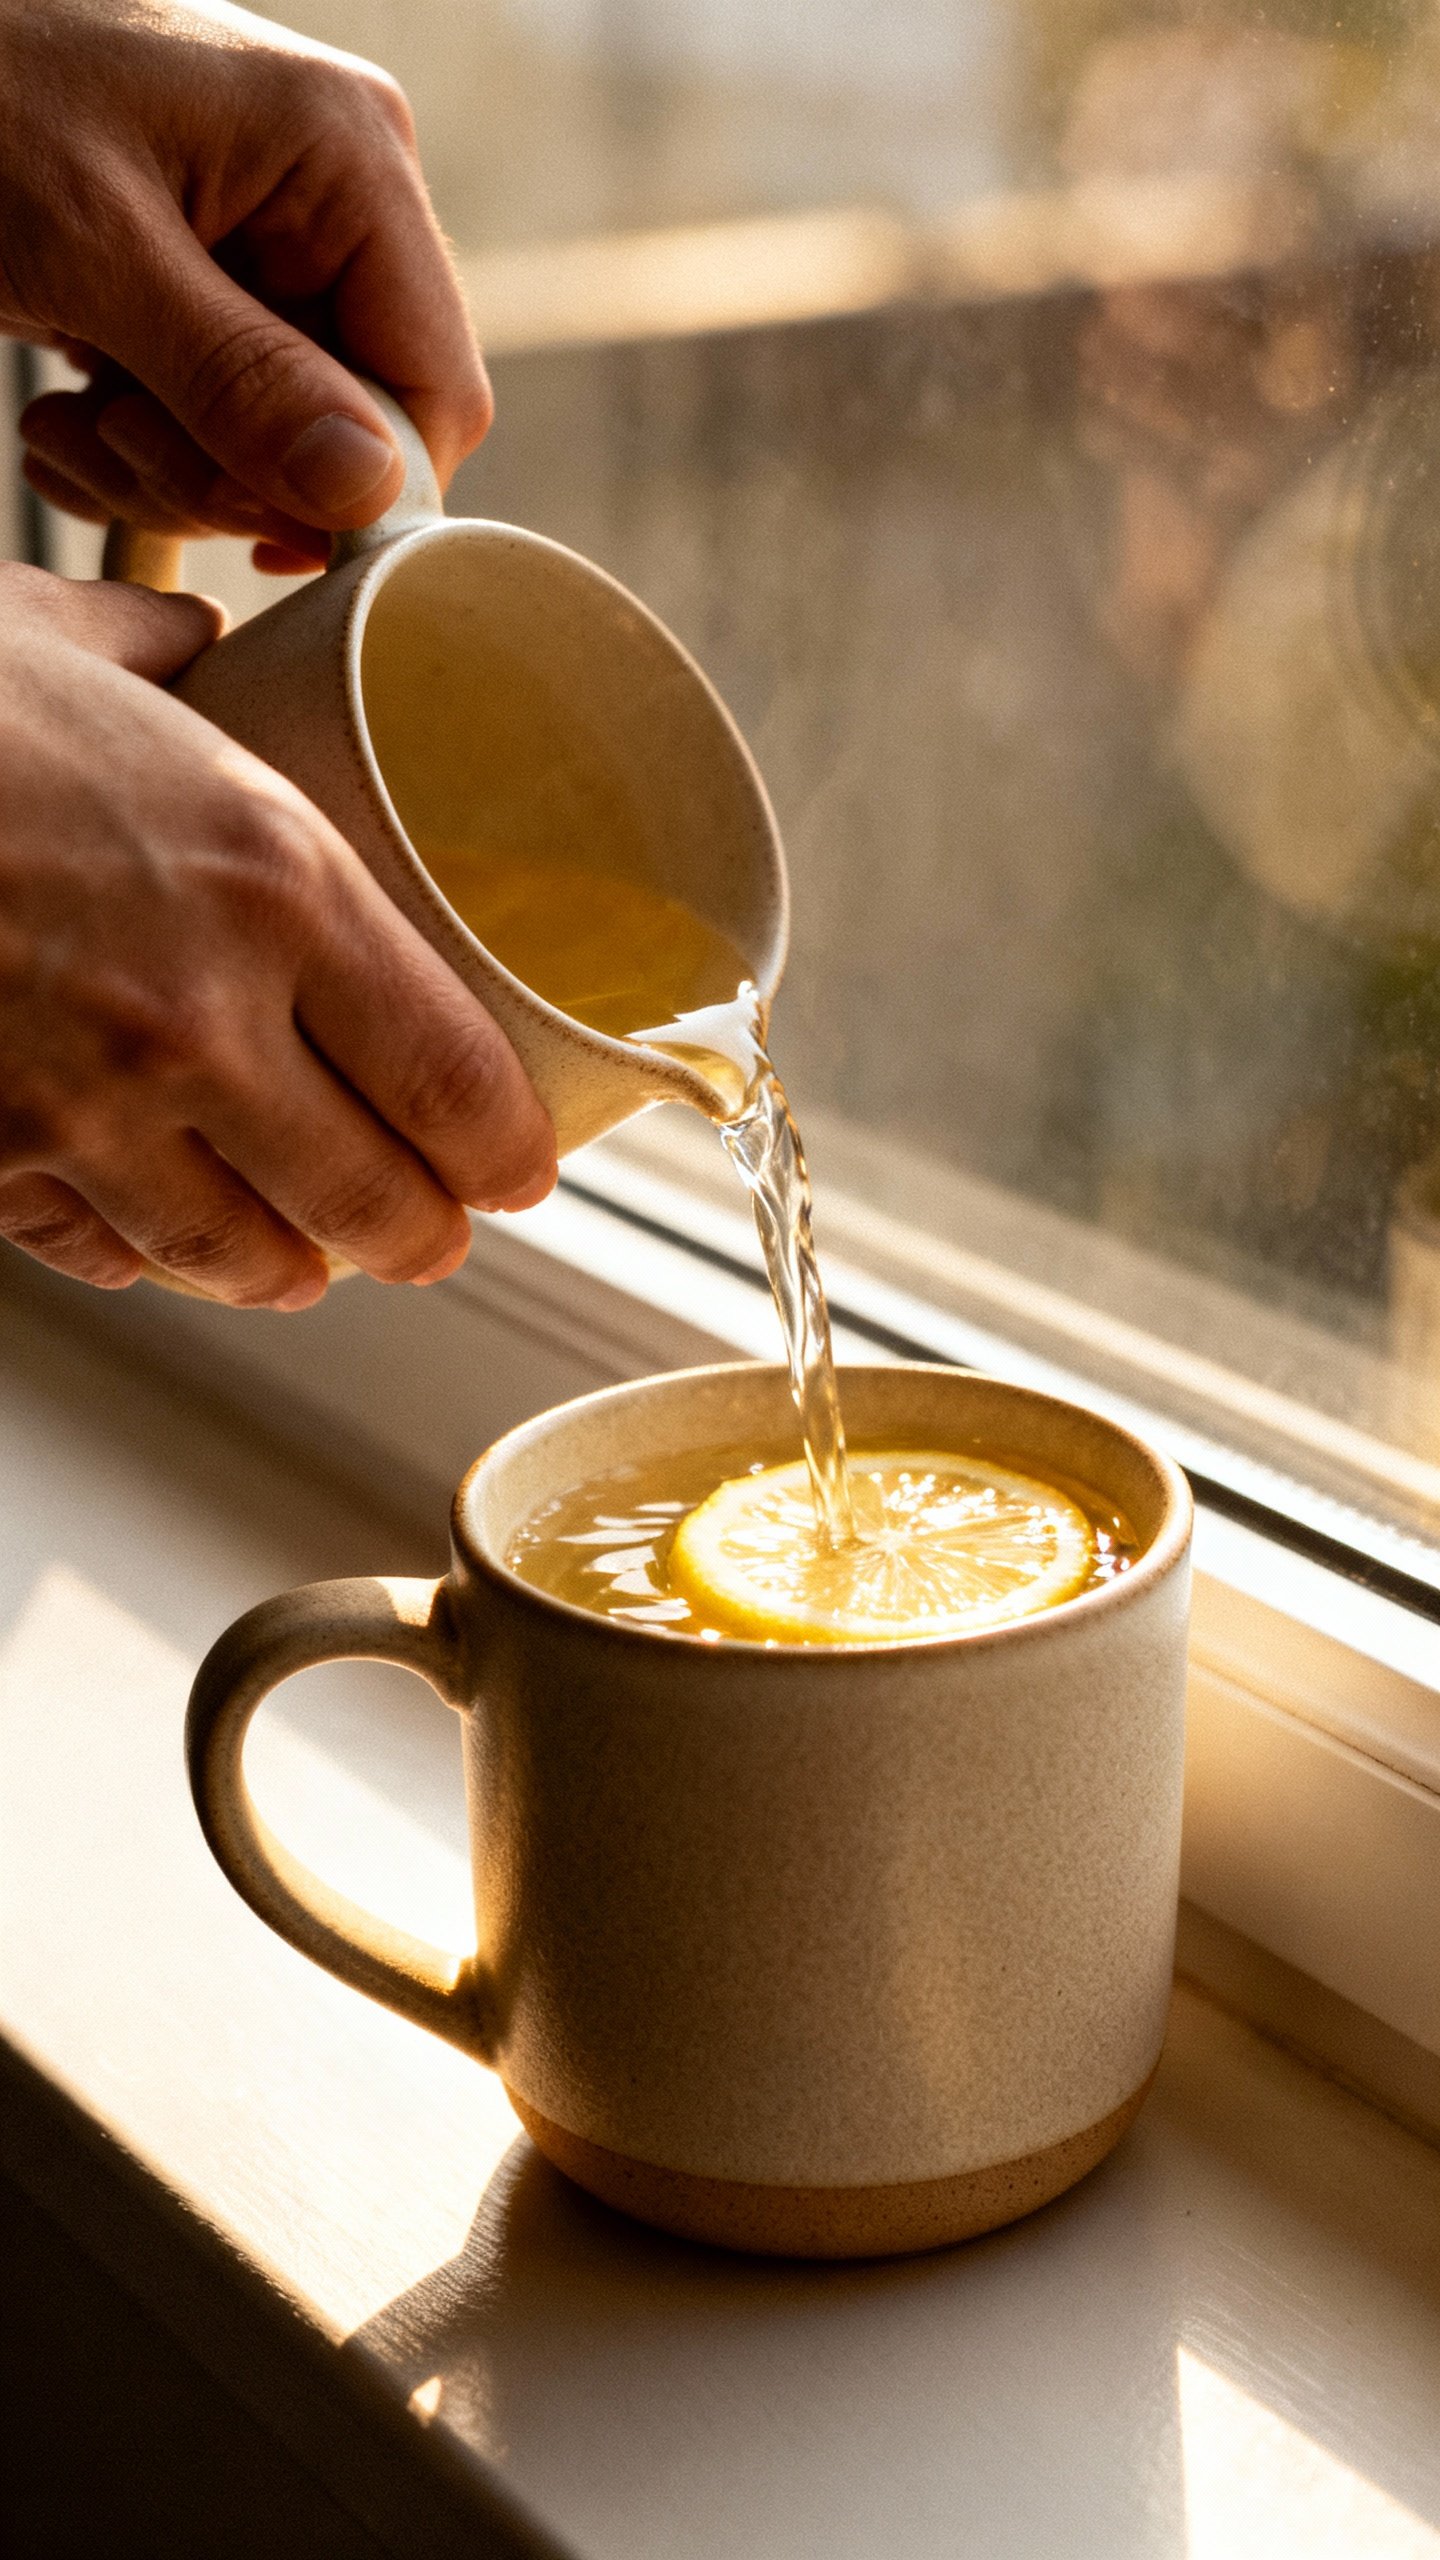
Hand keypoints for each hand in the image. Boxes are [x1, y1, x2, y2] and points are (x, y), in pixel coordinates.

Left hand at [0, 0, 489, 571]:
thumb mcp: (95, 250)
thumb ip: (238, 377)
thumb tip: (371, 488)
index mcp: (350, 157)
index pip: (436, 390)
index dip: (362, 493)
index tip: (250, 535)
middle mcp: (335, 201)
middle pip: (352, 433)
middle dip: (227, 473)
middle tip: (111, 436)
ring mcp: (273, 247)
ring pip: (277, 450)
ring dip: (161, 470)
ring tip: (65, 422)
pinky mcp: (209, 291)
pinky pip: (217, 425)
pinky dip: (133, 451)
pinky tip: (60, 415)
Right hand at [0, 566, 554, 1305]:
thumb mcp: (62, 639)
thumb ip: (167, 653)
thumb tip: (211, 641)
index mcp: (273, 884)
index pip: (455, 1078)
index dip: (510, 1150)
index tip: (526, 1166)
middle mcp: (201, 1023)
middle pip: (375, 1203)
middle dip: (425, 1235)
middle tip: (436, 1231)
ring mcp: (84, 1113)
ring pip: (244, 1259)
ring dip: (296, 1268)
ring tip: (315, 1256)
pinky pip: (104, 1256)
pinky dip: (151, 1260)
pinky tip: (170, 1242)